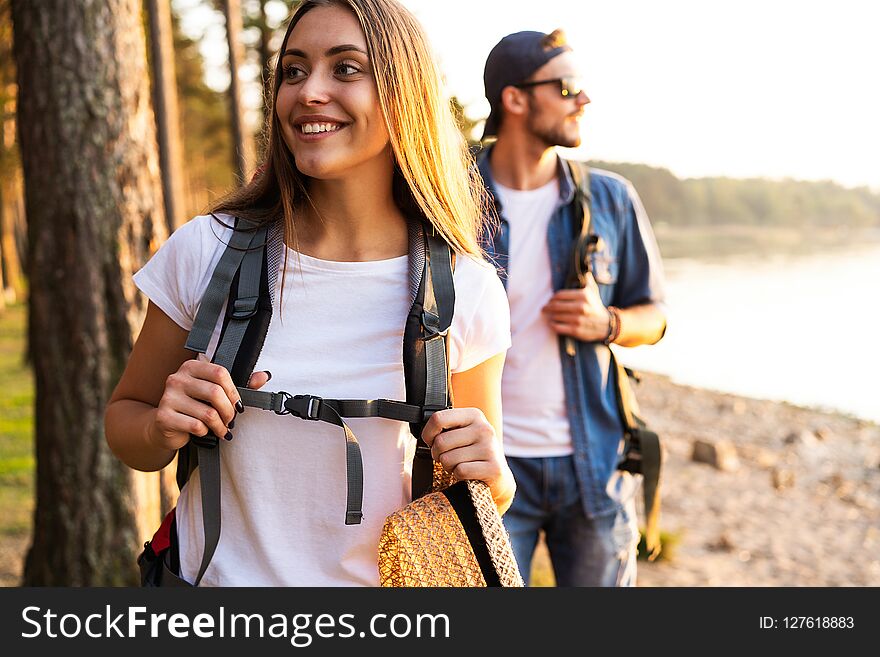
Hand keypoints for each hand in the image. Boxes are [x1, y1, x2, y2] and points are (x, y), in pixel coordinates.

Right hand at [150, 362, 270, 450]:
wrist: (165, 425)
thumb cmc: (194, 406)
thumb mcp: (215, 393)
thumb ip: (241, 384)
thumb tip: (264, 376)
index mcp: (191, 367)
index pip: (220, 373)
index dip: (234, 391)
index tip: (238, 404)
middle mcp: (177, 378)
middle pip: (215, 393)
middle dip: (229, 411)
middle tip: (231, 420)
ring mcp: (168, 397)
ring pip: (208, 413)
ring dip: (220, 425)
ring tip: (222, 429)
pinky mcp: (164, 417)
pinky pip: (196, 426)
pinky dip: (206, 432)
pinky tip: (206, 432)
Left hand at [421, 407, 515, 510]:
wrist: (497, 475)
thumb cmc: (472, 453)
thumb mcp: (462, 433)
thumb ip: (445, 428)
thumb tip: (426, 435)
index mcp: (474, 415)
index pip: (438, 418)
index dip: (428, 434)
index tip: (431, 441)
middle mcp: (484, 429)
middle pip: (441, 442)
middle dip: (438, 454)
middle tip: (447, 456)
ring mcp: (490, 448)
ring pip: (448, 459)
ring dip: (449, 466)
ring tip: (459, 464)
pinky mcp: (493, 468)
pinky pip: (460, 471)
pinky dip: (459, 476)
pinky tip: (468, 473)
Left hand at [542, 276, 610, 342]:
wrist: (606, 325)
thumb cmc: (596, 307)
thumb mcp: (594, 292)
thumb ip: (588, 281)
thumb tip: (585, 271)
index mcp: (584, 295)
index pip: (560, 295)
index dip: (552, 298)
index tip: (550, 300)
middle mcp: (581, 307)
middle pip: (556, 306)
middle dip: (548, 307)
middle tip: (544, 308)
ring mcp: (578, 319)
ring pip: (556, 316)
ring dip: (550, 316)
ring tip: (549, 315)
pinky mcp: (576, 330)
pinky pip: (558, 327)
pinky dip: (553, 325)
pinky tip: (552, 323)